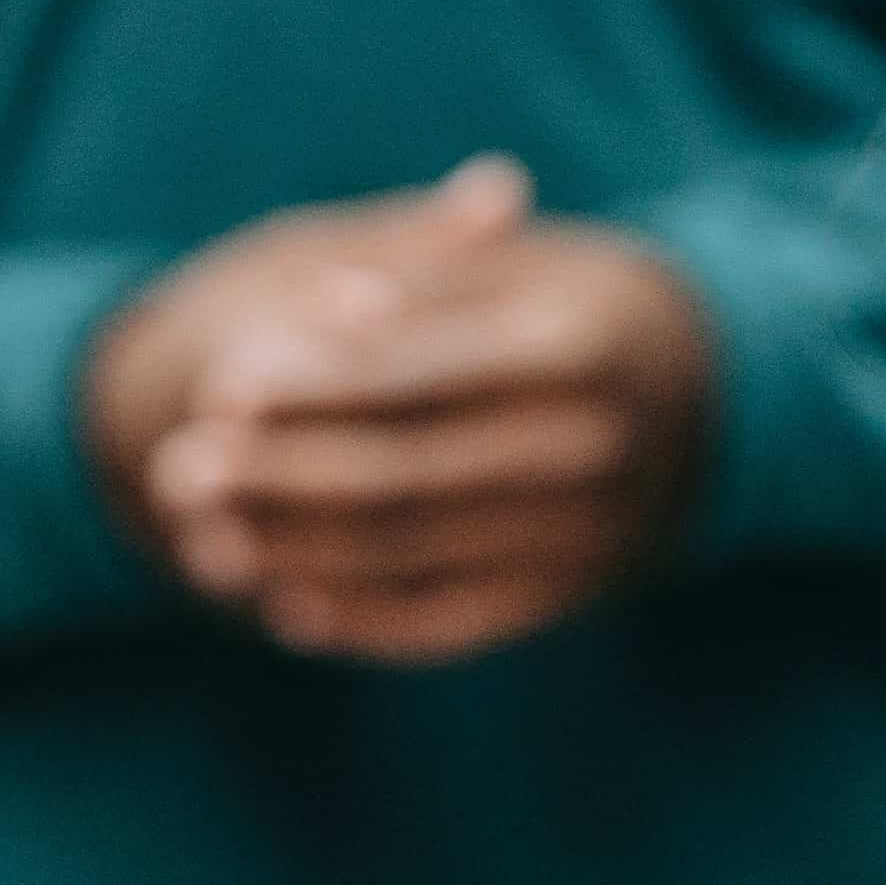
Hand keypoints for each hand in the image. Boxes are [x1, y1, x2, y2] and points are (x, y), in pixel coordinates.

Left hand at [81, 161, 717, 663]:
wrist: (709, 390)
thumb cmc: (579, 300)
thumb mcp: (522, 262)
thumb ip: (425, 276)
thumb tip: (328, 305)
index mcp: (579, 344)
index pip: (417, 374)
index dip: (311, 385)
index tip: (218, 386)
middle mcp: (595, 447)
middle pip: (404, 474)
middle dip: (279, 476)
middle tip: (176, 468)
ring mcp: (590, 534)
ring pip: (414, 557)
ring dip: (296, 551)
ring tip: (202, 533)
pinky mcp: (573, 595)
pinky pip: (451, 623)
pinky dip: (363, 619)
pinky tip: (285, 598)